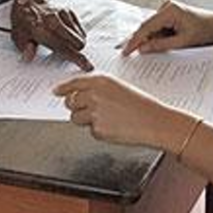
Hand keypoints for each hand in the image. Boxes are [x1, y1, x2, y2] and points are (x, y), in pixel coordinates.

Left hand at [11, 0, 92, 70]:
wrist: (29, 2)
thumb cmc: (24, 23)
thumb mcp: (18, 38)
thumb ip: (25, 49)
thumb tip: (29, 57)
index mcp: (41, 30)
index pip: (64, 48)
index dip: (77, 59)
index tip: (88, 66)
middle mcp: (54, 21)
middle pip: (78, 43)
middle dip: (76, 52)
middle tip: (67, 52)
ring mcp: (63, 14)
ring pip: (81, 37)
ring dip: (76, 43)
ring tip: (63, 41)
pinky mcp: (69, 11)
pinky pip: (81, 29)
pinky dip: (76, 35)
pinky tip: (65, 34)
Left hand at [52, 73, 192, 148]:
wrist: (156, 121)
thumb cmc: (141, 105)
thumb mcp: (118, 88)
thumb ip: (97, 89)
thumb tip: (76, 95)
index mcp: (100, 80)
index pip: (73, 83)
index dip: (63, 88)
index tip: (56, 91)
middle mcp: (94, 94)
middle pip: (70, 102)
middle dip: (77, 107)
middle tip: (93, 110)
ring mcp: (94, 112)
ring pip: (76, 118)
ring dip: (86, 120)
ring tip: (108, 119)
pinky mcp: (98, 129)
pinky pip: (90, 131)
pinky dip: (100, 131)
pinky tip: (115, 127)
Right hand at [122, 0, 212, 54]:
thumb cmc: (206, 32)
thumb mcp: (182, 43)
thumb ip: (161, 46)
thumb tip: (143, 48)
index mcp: (169, 10)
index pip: (145, 27)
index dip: (134, 41)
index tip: (126, 52)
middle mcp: (167, 7)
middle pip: (147, 27)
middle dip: (142, 41)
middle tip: (131, 54)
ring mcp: (168, 10)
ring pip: (152, 29)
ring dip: (153, 40)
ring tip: (161, 48)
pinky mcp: (170, 15)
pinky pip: (158, 28)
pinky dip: (158, 37)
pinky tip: (164, 43)